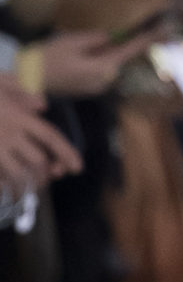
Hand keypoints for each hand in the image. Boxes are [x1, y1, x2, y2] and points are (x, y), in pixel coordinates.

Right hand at [0, 76, 81, 193]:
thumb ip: (19, 90)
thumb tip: (43, 105)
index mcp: (17, 115)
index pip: (50, 137)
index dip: (67, 153)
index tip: (77, 168)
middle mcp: (8, 134)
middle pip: (38, 161)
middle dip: (44, 174)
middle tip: (45, 179)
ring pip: (18, 176)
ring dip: (24, 186)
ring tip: (23, 191)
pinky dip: (3, 187)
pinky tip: (4, 188)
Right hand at [34, 26, 160, 98]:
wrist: (30, 80)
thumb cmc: (49, 59)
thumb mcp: (72, 42)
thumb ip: (96, 39)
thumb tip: (111, 38)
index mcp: (104, 68)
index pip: (132, 50)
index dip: (150, 38)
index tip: (166, 29)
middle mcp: (106, 80)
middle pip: (125, 57)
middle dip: (139, 43)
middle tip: (158, 27)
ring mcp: (98, 86)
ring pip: (113, 63)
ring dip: (120, 50)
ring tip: (128, 35)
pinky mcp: (90, 87)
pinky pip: (103, 68)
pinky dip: (106, 58)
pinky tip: (103, 48)